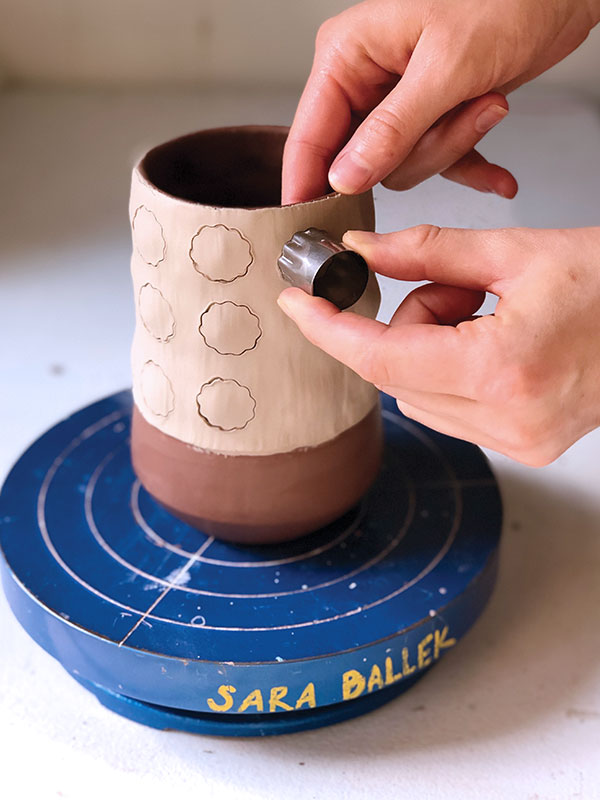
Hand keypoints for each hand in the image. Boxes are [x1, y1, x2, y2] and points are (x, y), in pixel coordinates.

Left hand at [277, 225, 599, 465]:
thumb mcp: (517, 251)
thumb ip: (427, 251)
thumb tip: (361, 253)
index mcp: (504, 369)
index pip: (384, 357)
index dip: (331, 329)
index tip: (297, 304)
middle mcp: (509, 420)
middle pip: (399, 372)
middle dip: (409, 323)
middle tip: (461, 289)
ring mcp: (519, 442)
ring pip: (419, 392)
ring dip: (431, 348)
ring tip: (490, 314)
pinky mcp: (526, 447)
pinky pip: (449, 409)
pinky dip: (452, 371)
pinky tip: (497, 343)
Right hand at [282, 0, 599, 203]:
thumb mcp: (445, 68)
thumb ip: (391, 130)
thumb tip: (345, 177)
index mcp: (349, 54)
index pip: (309, 134)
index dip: (307, 183)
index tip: (311, 224)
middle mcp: (366, 79)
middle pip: (362, 159)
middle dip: (418, 152)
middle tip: (459, 118)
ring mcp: (397, 101)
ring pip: (404, 165)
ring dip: (452, 147)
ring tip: (488, 104)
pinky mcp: (429, 115)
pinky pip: (436, 160)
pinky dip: (469, 164)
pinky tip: (496, 174)